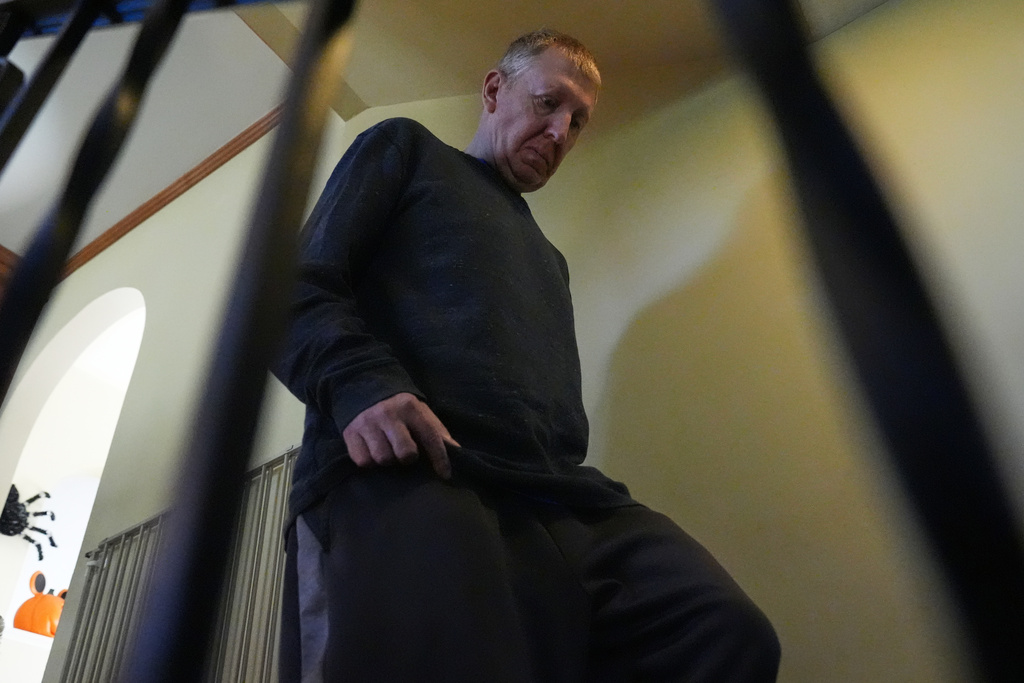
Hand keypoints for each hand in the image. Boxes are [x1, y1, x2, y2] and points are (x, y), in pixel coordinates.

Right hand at [342, 393, 458, 478]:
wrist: (364, 388)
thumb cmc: (400, 409)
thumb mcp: (420, 412)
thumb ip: (437, 431)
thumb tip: (457, 452)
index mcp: (410, 407)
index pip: (430, 437)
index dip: (440, 458)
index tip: (445, 475)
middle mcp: (388, 414)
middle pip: (405, 453)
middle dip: (408, 458)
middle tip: (405, 454)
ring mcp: (367, 423)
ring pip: (382, 459)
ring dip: (388, 461)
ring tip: (388, 452)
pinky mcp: (350, 433)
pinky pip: (363, 461)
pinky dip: (369, 462)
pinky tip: (373, 452)